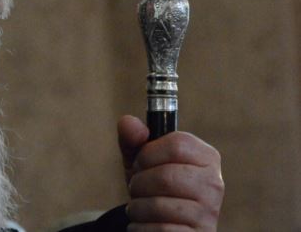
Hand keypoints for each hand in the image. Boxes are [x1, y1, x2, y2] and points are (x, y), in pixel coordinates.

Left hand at [117, 115, 223, 231]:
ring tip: (139, 207)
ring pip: (159, 206)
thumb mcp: (140, 160)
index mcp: (205, 156)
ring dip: (137, 207)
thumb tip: (129, 123)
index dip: (148, 153)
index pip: (177, 144)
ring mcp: (209, 213)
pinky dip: (141, 227)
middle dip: (139, 183)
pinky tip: (146, 224)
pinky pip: (161, 230)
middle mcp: (214, 183)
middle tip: (136, 188)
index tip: (140, 163)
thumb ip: (132, 138)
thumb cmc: (153, 186)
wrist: (165, 224)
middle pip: (166, 176)